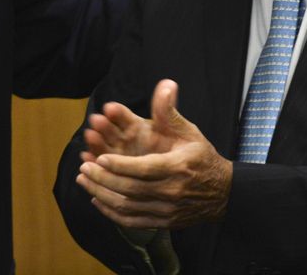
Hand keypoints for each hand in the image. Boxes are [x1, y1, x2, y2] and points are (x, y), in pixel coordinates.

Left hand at [76, 79, 232, 228]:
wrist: (223, 193)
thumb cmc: (201, 157)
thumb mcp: (189, 131)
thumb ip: (169, 112)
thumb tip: (166, 85)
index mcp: (177, 167)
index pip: (144, 169)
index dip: (120, 165)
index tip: (101, 157)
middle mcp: (172, 192)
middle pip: (131, 189)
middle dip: (104, 178)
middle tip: (84, 166)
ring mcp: (167, 210)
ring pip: (128, 207)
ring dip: (102, 194)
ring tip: (83, 179)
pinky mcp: (164, 222)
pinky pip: (133, 221)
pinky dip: (112, 213)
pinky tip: (97, 200)